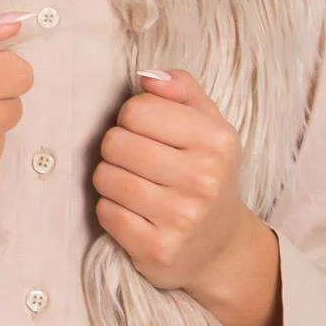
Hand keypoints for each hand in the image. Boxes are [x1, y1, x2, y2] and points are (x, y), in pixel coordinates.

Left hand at [90, 67, 254, 294]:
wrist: (219, 245)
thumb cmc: (205, 173)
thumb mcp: (208, 125)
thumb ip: (181, 89)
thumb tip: (146, 75)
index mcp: (217, 141)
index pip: (137, 109)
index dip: (131, 118)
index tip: (145, 133)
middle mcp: (204, 179)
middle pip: (115, 142)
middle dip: (116, 149)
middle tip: (135, 162)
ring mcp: (182, 218)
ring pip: (105, 178)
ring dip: (110, 179)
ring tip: (133, 186)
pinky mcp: (157, 249)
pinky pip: (106, 213)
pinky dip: (111, 209)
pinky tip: (133, 212)